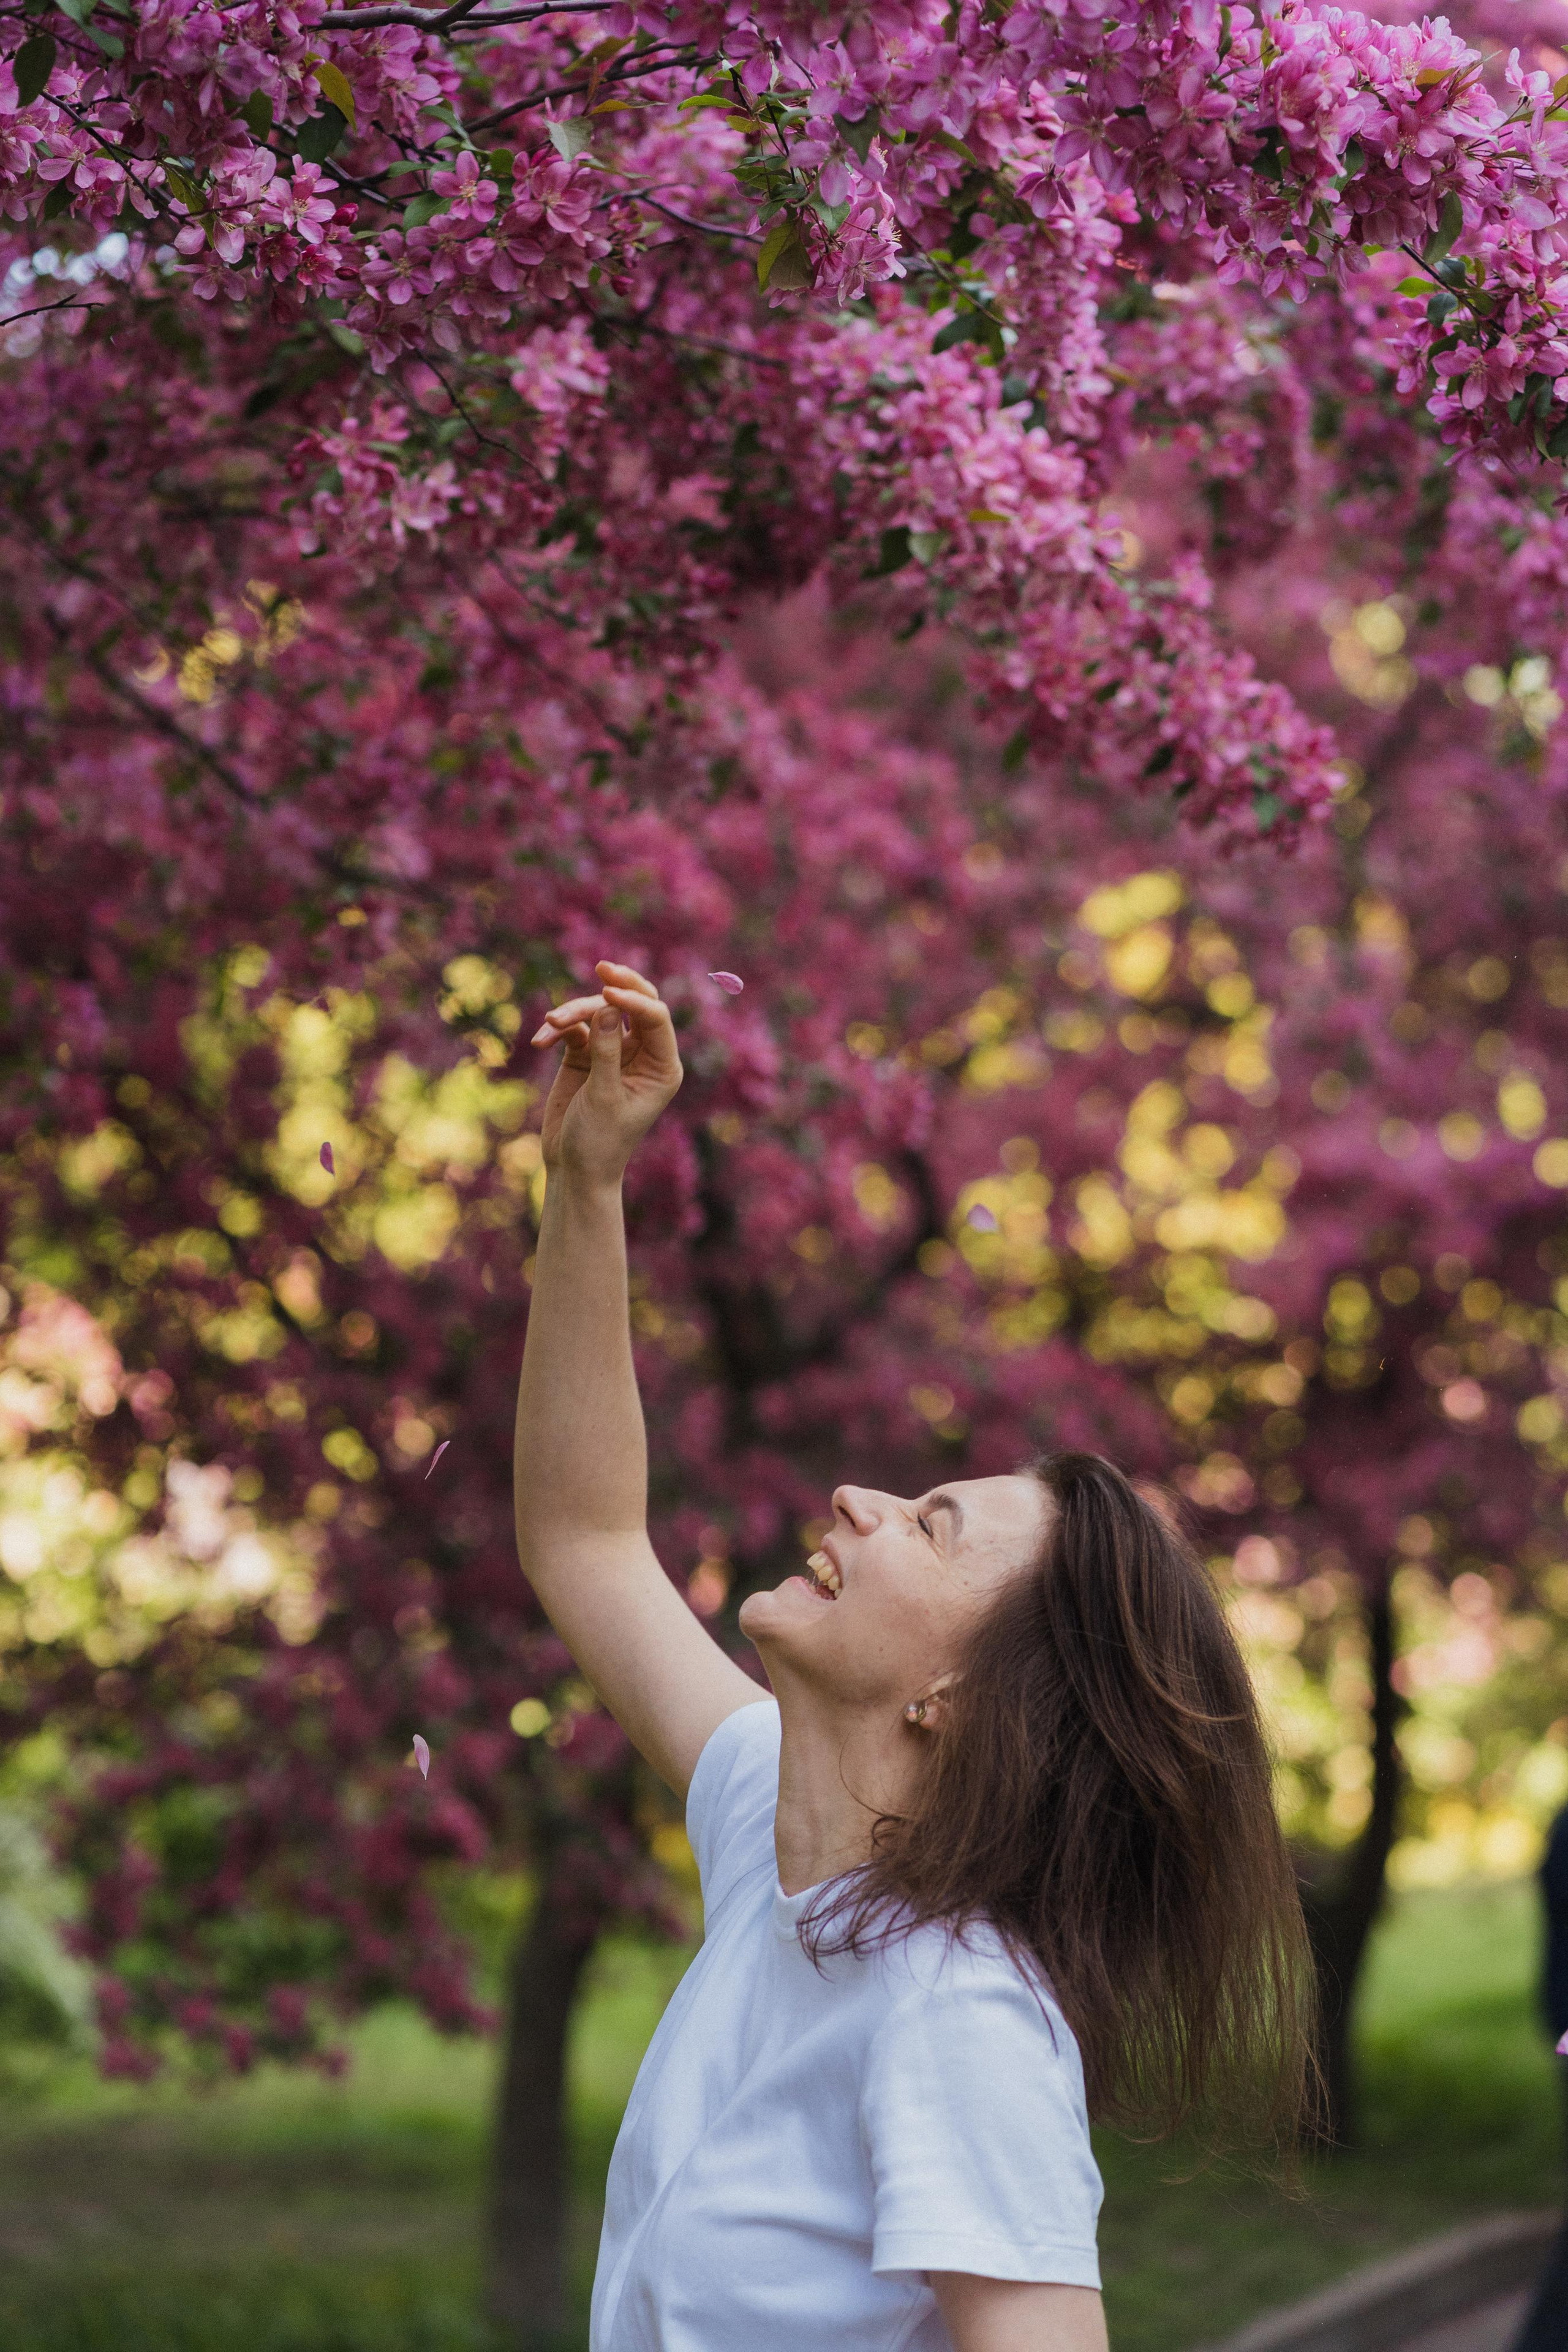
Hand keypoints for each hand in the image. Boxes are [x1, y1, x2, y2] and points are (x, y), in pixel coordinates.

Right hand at [531, 962, 682, 1186]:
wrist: (574, 1170)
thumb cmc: (599, 1141)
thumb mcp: (604, 1096)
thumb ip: (607, 1050)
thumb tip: (609, 1008)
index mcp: (661, 1067)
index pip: (656, 1018)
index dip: (635, 1000)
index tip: (608, 995)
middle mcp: (642, 1055)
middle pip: (635, 1005)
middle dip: (618, 986)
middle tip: (603, 967)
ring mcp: (613, 1052)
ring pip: (598, 1014)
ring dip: (573, 1014)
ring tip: (550, 1024)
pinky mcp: (585, 1056)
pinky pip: (574, 1029)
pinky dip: (557, 1031)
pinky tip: (541, 1041)